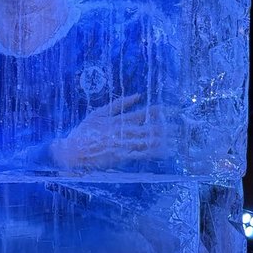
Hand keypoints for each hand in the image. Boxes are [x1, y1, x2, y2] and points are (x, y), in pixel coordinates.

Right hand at [50, 94, 179, 171]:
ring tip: (175, 137)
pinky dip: (152, 152)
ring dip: (161, 139)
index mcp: (118, 120)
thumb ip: (118, 104)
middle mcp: (123, 132)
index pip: (142, 114)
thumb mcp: (99, 113)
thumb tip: (137, 96)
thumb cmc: (85, 131)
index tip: (168, 110)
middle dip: (163, 127)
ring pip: (147, 141)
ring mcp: (123, 145)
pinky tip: (163, 151)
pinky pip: (141, 154)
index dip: (156, 112)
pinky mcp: (121, 156)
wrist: (73, 151)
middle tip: (178, 125)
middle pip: (148, 128)